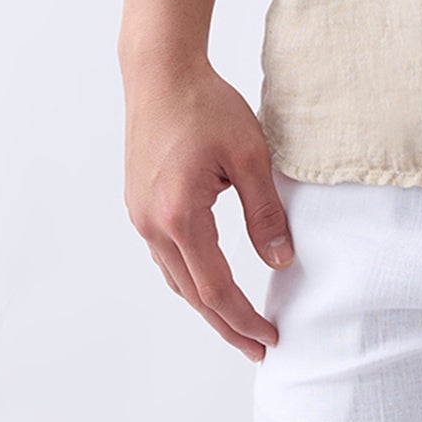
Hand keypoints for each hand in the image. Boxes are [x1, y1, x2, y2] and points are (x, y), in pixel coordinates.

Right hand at [121, 57, 294, 360]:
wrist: (161, 74)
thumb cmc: (207, 106)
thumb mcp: (251, 156)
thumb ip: (265, 212)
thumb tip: (281, 260)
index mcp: (180, 216)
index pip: (214, 288)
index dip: (243, 318)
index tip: (269, 337)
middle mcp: (152, 225)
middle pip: (192, 294)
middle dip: (227, 324)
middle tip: (258, 347)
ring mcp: (141, 216)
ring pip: (176, 278)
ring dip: (207, 304)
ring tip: (238, 322)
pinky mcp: (140, 205)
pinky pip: (166, 256)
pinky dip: (191, 277)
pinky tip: (210, 280)